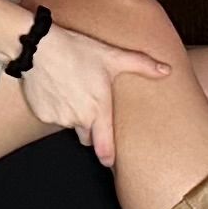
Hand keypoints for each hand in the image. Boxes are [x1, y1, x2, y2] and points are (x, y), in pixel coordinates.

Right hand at [19, 19, 167, 162]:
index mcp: (98, 109)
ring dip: (71, 114)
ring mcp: (59, 119)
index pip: (105, 148)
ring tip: (71, 89)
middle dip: (90, 127)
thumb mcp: (112, 56)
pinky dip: (54, 108)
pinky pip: (52, 117)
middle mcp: (79, 119)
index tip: (110, 162)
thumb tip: (167, 70)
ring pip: (69, 124)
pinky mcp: (42, 115)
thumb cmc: (78, 51)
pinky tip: (56, 89)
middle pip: (87, 136)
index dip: (108, 158)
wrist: (40, 47)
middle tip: (89, 104)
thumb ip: (142, 65)